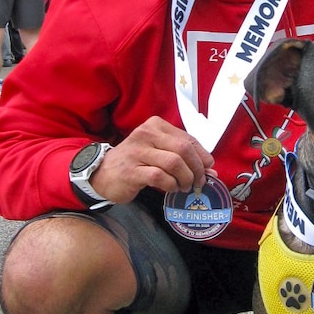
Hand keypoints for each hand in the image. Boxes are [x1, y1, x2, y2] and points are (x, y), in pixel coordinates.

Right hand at [89, 116, 216, 204]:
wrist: (102, 174)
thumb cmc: (136, 162)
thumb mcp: (159, 153)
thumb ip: (183, 158)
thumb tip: (211, 171)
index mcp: (156, 125)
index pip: (188, 138)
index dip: (202, 156)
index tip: (207, 170)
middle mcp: (146, 134)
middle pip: (184, 149)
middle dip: (197, 168)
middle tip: (198, 182)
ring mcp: (137, 152)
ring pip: (174, 162)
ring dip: (185, 178)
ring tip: (184, 187)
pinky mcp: (131, 170)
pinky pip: (160, 176)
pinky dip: (171, 185)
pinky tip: (170, 188)